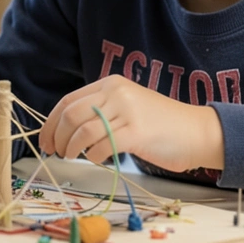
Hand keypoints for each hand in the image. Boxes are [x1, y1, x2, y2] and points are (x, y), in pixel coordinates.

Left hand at [40, 75, 222, 172]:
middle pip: (71, 115)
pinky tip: (99, 158)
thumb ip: (101, 111)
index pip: (69, 101)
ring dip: (72, 149)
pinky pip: (102, 146)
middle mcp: (117, 93)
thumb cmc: (161, 124)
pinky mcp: (136, 132)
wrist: (198, 131)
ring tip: (74, 157)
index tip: (45, 141)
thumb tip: (66, 130)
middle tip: (56, 153)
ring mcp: (127, 111)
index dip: (51, 123)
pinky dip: (94, 156)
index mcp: (111, 84)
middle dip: (57, 137)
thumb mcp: (127, 106)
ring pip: (83, 131)